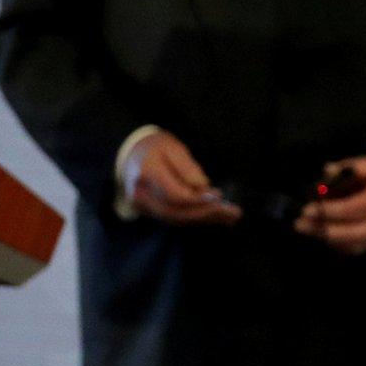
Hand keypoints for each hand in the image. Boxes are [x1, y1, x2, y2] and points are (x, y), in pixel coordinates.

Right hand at [124, 130, 240, 224]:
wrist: (131, 154)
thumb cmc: (156, 147)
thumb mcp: (174, 148)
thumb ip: (188, 167)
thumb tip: (202, 186)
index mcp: (147, 172)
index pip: (175, 195)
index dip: (198, 199)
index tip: (219, 195)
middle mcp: (140, 193)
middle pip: (176, 211)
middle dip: (206, 213)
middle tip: (234, 213)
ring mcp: (141, 205)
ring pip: (175, 218)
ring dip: (204, 219)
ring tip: (230, 217)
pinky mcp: (147, 211)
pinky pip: (173, 217)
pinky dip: (195, 218)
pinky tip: (214, 217)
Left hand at [295, 154, 365, 253]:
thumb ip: (354, 166)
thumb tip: (327, 170)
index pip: (345, 211)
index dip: (323, 211)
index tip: (306, 209)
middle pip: (342, 234)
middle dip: (317, 230)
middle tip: (299, 224)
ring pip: (346, 244)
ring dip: (325, 238)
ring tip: (308, 229)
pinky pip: (355, 248)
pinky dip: (338, 242)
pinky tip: (326, 234)